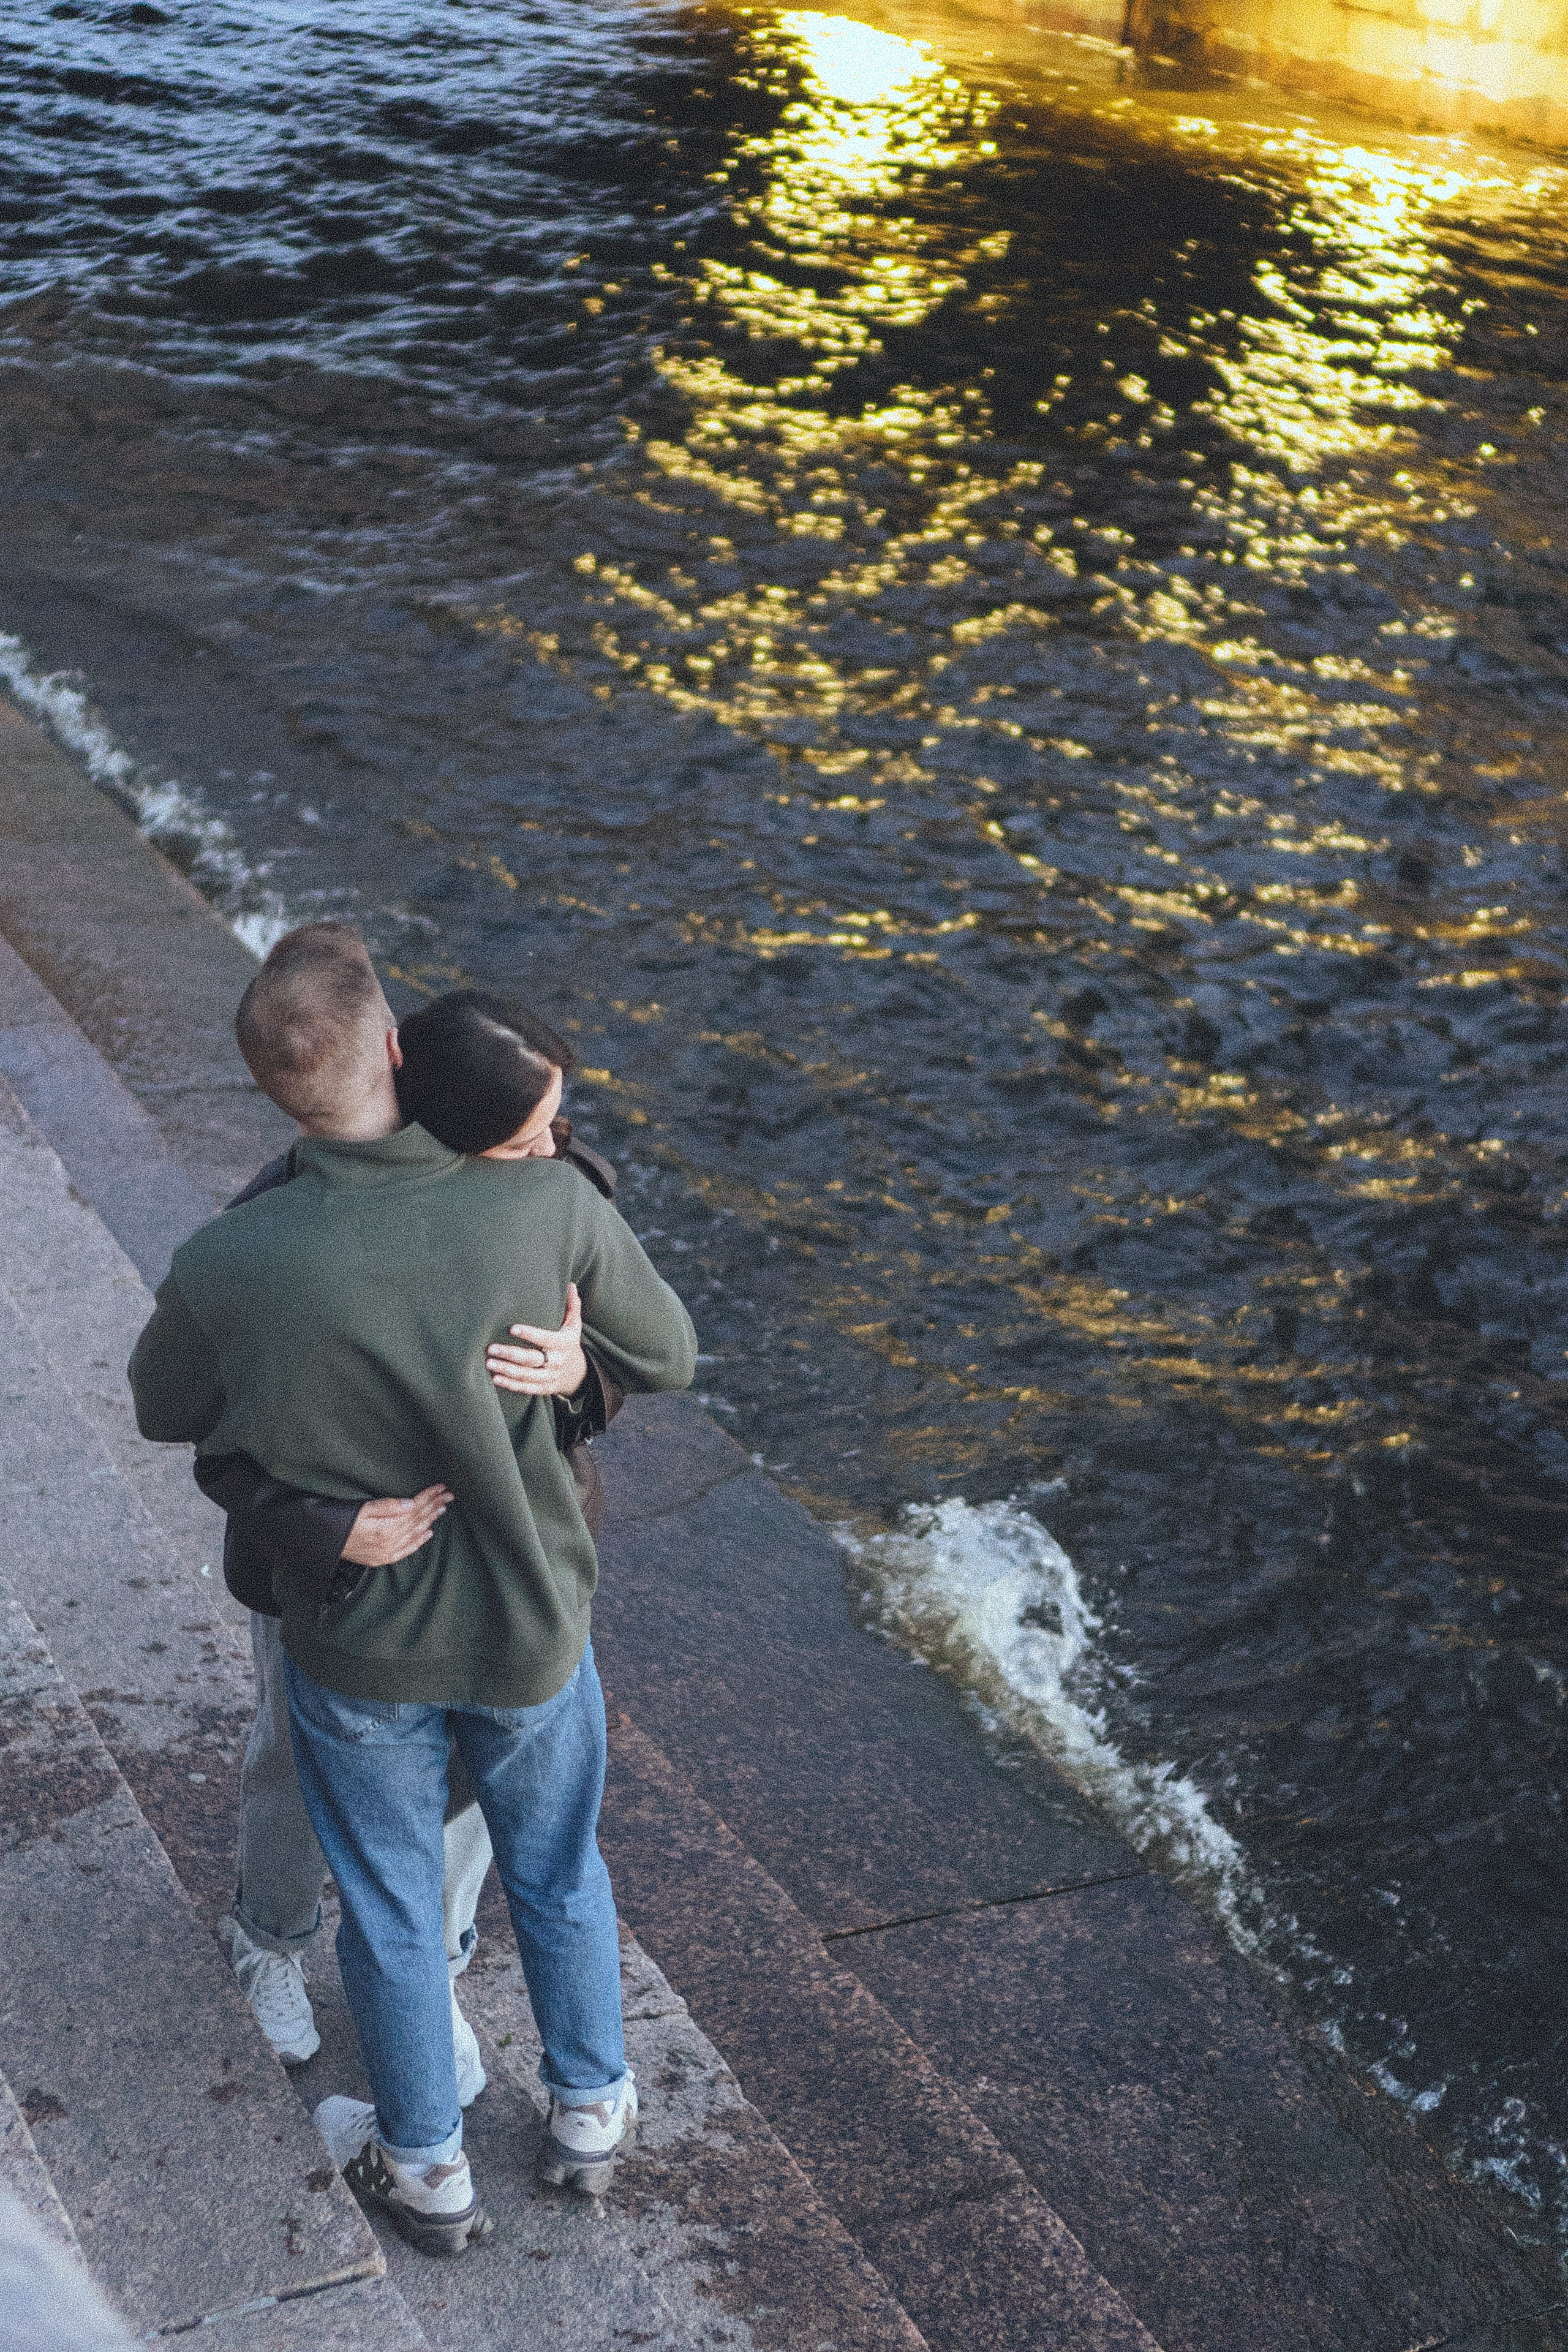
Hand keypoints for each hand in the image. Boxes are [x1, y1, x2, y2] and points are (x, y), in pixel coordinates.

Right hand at [341, 1484, 452, 1567]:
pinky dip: (419, 1542)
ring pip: (415, 1533)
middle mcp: (389, 1541)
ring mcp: (387, 1552)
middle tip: (449, 1495)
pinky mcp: (382, 1558)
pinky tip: (428, 1534)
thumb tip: (411, 1503)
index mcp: (385, 1527)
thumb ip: (387, 1506)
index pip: (414, 1508)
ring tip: (443, 1508)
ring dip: (430, 1520)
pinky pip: (406, 1550)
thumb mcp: (360, 1509)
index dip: (428, 1497)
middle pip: (417, 1520)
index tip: (441, 1487)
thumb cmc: (337, 1522)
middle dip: (434, 1506)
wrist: (321, 1546)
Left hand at [486, 1282, 588, 1397]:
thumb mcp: (574, 1325)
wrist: (578, 1374)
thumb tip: (570, 1284)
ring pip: (527, 1375)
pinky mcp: (544, 1388)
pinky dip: (511, 1385)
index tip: (512, 1328)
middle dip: (511, 1354)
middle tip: (491, 1348)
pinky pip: (527, 1388)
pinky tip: (495, 1379)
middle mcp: (557, 1362)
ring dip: (507, 1370)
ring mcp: (550, 1377)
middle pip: (532, 1359)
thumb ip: (572, 1306)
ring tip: (489, 1363)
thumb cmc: (569, 1343)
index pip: (545, 1339)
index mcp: (563, 1344)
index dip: (530, 1334)